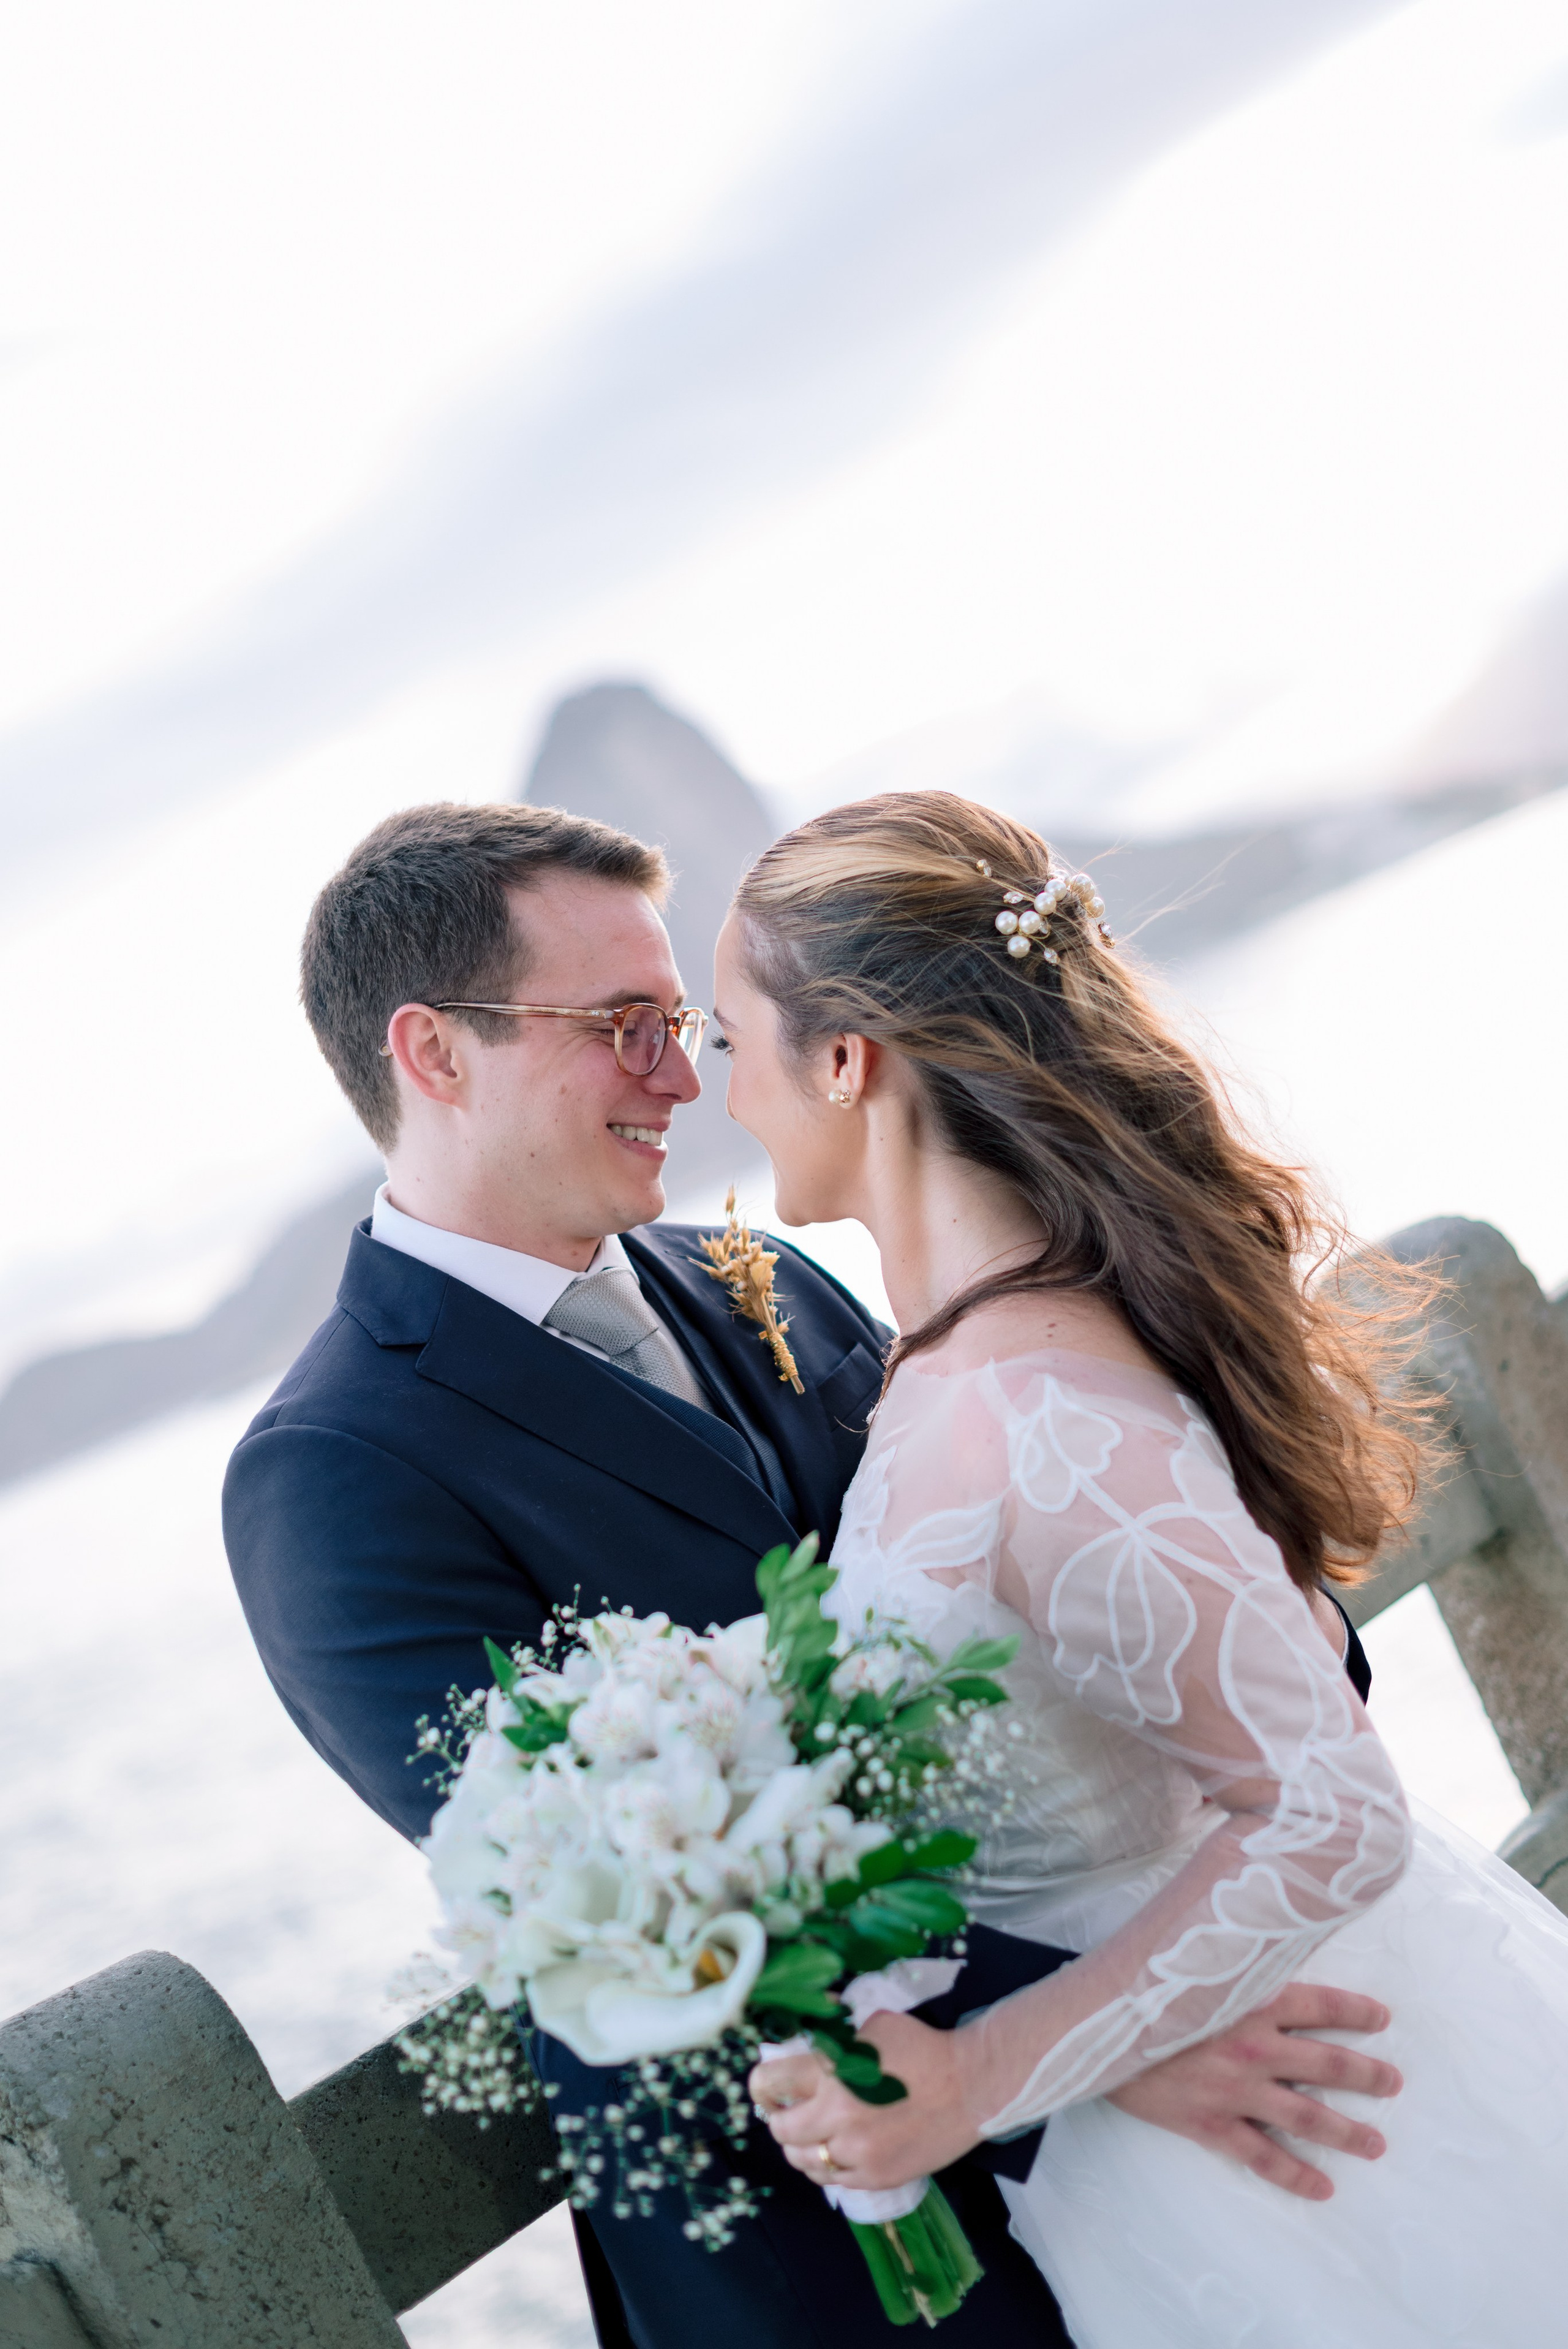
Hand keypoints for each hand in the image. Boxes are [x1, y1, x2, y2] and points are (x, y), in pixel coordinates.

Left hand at [749, 2012, 977, 2191]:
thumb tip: (803, 2046)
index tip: (766, 2084)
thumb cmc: (922, 2050)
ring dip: (801, 2144)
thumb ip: (834, 2040)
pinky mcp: (875, 2177)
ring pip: (802, 2161)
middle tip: (789, 2108)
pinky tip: (838, 2148)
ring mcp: (857, 2154)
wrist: (970, 2086)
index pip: (768, 2084)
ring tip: (813, 2130)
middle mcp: (838, 2118)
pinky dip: (827, 2165)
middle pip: (780, 2129)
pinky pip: (832, 2179)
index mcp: (832, 2075)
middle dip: (780, 2116)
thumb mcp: (872, 2026)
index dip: (762, 2084)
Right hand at [1108, 1983, 1401, 2201]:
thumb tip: (1258, 1944)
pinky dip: (1294, 2174)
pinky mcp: (1210, 2123)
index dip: (1355, 2011)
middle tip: (1392, 2084)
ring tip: (1374, 2144)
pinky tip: (1321, 2186)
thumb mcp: (1191, 1962)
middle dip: (1365, 2075)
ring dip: (1345, 2131)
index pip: (1320, 2003)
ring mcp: (1234, 2089)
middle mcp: (1252, 2044)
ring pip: (1305, 2115)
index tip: (1381, 2017)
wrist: (1092, 2029)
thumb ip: (1230, 1962)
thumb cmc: (1141, 1987)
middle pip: (1327, 2063)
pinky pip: (1262, 2156)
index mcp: (1250, 1997)